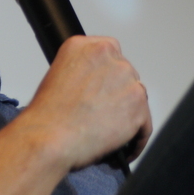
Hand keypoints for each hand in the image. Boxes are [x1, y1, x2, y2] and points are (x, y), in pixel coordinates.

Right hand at [22, 35, 152, 170]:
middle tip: (104, 114)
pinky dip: (136, 139)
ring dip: (128, 114)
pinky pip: (145, 125)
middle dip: (118, 94)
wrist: (49, 138)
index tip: (104, 88)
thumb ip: (83, 71)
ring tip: (112, 134)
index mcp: (85, 46)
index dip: (108, 75)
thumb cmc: (48, 115)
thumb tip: (99, 85)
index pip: (111, 53)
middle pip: (126, 75)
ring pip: (137, 98)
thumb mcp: (58, 76)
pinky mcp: (138, 105)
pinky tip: (124, 148)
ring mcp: (127, 80)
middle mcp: (109, 56)